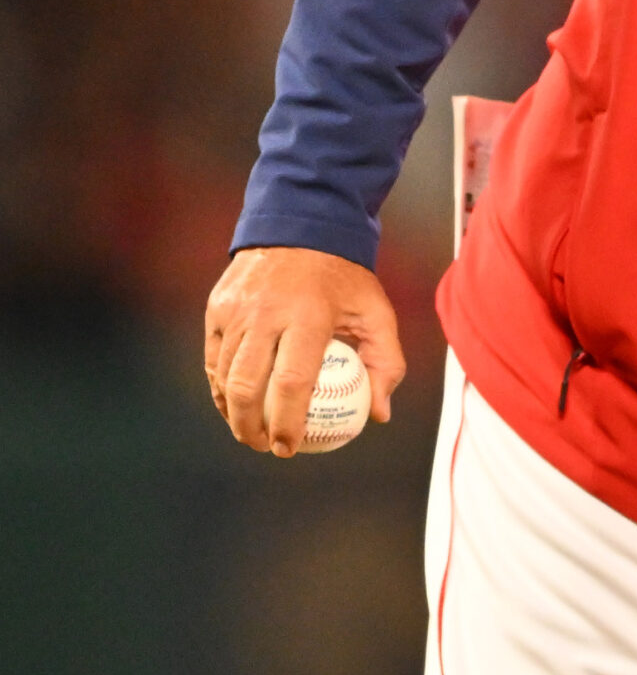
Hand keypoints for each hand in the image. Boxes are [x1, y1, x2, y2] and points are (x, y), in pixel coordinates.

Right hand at [204, 246, 404, 454]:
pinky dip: (220, 386)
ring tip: (250, 432)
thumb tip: (379, 414)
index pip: (291, 383)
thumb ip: (384, 362)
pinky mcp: (216, 308)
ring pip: (224, 375)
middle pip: (247, 386)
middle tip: (265, 447)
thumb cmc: (345, 278)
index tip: (291, 447)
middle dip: (251, 427)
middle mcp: (265, 314)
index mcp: (308, 316)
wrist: (303, 226)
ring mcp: (235, 310)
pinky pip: (213, 358)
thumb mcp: (376, 312)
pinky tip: (233, 404)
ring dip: (232, 412)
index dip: (287, 422)